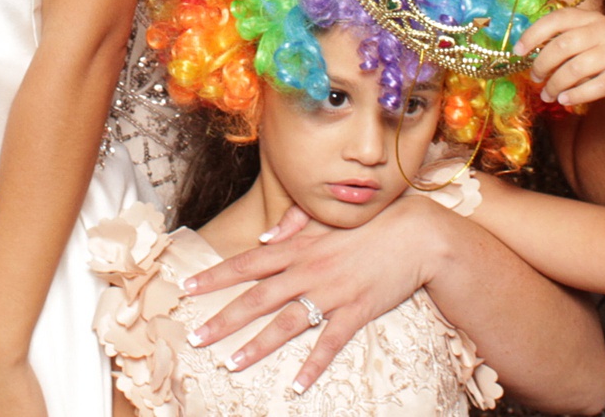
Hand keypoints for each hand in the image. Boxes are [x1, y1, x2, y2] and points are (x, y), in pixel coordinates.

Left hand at [181, 194, 452, 389]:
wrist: (417, 234)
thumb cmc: (371, 223)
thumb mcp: (328, 218)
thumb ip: (293, 225)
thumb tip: (264, 238)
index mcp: (298, 247)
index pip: (247, 263)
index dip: (215, 276)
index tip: (187, 287)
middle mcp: (308, 270)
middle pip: (256, 298)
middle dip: (223, 319)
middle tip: (196, 337)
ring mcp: (331, 293)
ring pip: (285, 323)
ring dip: (256, 346)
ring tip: (230, 364)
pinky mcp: (356, 312)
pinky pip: (329, 343)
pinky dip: (312, 365)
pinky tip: (296, 385)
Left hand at [515, 5, 604, 108]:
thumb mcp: (591, 41)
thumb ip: (565, 40)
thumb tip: (528, 51)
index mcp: (591, 18)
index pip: (556, 19)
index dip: (533, 34)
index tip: (518, 51)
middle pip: (562, 46)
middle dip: (542, 65)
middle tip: (535, 79)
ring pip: (575, 68)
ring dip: (556, 85)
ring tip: (548, 96)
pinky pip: (596, 86)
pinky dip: (576, 95)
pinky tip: (565, 101)